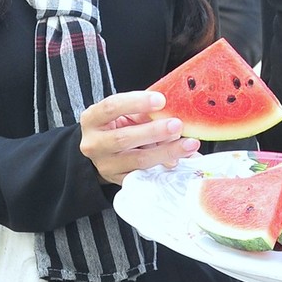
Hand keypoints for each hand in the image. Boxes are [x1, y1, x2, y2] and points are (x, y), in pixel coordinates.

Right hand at [78, 91, 198, 185]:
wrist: (105, 151)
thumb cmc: (118, 124)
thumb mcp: (124, 113)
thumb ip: (144, 112)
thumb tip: (172, 114)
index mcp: (92, 119)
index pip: (111, 107)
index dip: (136, 103)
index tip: (161, 100)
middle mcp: (94, 144)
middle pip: (124, 138)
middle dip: (154, 131)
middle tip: (177, 125)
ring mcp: (106, 166)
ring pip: (138, 160)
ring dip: (166, 152)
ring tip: (189, 144)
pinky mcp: (120, 181)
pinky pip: (145, 175)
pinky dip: (166, 167)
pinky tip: (182, 160)